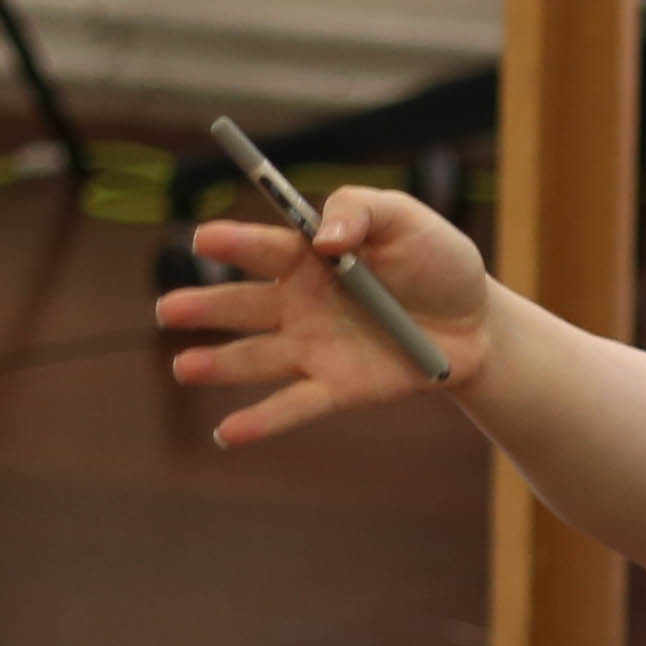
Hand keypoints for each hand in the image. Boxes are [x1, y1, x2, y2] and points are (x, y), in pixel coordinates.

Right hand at [156, 182, 489, 442]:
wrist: (477, 323)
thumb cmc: (435, 262)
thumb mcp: (407, 219)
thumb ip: (360, 211)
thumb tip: (323, 238)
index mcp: (309, 256)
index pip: (262, 247)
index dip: (233, 242)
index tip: (204, 238)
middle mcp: (299, 303)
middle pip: (243, 305)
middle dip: (205, 307)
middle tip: (169, 309)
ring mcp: (313, 348)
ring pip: (256, 358)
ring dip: (219, 364)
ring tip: (185, 367)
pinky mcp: (337, 387)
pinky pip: (294, 405)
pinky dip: (261, 421)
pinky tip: (227, 433)